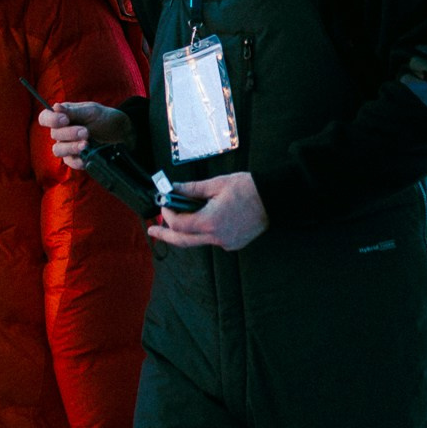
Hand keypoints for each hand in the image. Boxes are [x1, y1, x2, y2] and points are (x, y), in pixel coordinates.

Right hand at [37, 101, 131, 170]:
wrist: (121, 133)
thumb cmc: (104, 118)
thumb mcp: (91, 111)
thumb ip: (73, 111)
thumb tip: (55, 107)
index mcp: (62, 116)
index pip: (45, 117)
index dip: (51, 119)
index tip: (64, 119)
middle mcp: (62, 131)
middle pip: (54, 134)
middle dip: (69, 133)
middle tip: (86, 131)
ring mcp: (67, 146)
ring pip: (58, 150)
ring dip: (71, 147)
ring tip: (86, 144)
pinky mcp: (75, 159)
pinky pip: (70, 162)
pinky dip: (78, 161)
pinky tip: (87, 157)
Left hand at [149, 172, 268, 250]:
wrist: (274, 199)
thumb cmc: (248, 189)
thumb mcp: (216, 184)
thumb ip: (191, 189)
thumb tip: (173, 188)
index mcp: (210, 222)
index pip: (179, 225)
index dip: (168, 215)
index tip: (165, 204)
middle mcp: (217, 237)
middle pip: (183, 241)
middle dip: (165, 235)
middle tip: (152, 230)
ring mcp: (226, 243)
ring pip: (199, 240)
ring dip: (186, 231)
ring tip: (179, 218)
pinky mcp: (234, 244)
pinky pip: (212, 239)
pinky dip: (205, 230)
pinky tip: (205, 217)